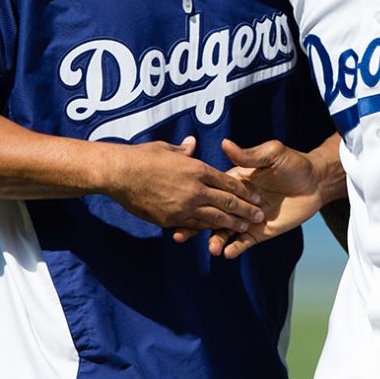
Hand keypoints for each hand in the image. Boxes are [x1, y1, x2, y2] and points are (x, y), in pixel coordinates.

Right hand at [100, 137, 264, 234]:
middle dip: (245, 210)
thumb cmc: (142, 157)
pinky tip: (217, 233)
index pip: (227, 181)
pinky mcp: (171, 219)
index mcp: (197, 169)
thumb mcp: (166, 148)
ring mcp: (184, 206)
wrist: (120, 174)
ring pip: (214, 218)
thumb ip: (182, 151)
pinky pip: (194, 226)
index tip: (255, 196)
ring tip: (245, 229)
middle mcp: (195, 189)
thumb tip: (192, 144)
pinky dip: (207, 230)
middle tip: (259, 217)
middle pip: (227, 202)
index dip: (243, 190)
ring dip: (231, 224)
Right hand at [183, 139, 325, 257]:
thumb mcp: (272, 154)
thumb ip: (249, 155)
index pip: (211, 192)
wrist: (315, 182)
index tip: (178, 206)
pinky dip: (235, 248)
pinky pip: (244, 242)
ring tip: (211, 248)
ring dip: (216, 240)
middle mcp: (237, 202)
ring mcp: (247, 219)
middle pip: (212, 215)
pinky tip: (227, 253)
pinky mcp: (260, 232)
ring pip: (225, 231)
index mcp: (235, 182)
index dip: (194, 199)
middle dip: (195, 226)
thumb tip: (226, 144)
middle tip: (180, 236)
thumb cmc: (293, 163)